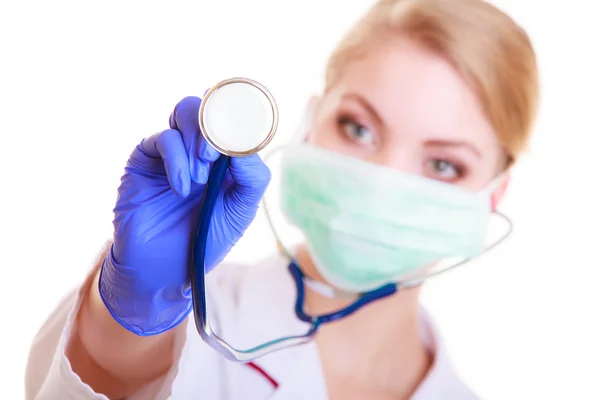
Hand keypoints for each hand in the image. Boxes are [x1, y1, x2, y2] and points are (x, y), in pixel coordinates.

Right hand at [98, 96, 270, 334]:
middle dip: (215, 126)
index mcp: (228, 156)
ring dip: (196, 139)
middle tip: (213, 158)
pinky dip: (176, 159)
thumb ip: (251, 178)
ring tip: (199, 178)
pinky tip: (182, 187)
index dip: (242, 112)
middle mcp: (201, 146)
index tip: (245, 122)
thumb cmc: (205, 239)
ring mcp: (174, 150)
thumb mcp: (240, 212)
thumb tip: (244, 145)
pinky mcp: (146, 158)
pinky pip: (163, 138)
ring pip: (186, 110)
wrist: (163, 268)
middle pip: (210, 105)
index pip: (237, 118)